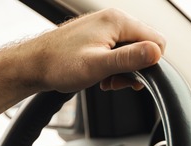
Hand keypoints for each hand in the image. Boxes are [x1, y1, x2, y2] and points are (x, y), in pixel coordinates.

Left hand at [21, 8, 165, 92]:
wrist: (33, 64)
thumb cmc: (59, 64)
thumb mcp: (97, 65)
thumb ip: (128, 59)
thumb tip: (156, 53)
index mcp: (117, 21)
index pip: (157, 41)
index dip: (149, 65)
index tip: (131, 80)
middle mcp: (113, 19)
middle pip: (145, 46)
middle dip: (135, 69)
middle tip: (114, 81)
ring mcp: (106, 27)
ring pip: (132, 51)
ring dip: (123, 70)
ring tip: (104, 79)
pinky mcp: (99, 36)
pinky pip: (118, 52)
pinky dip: (113, 67)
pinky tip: (100, 75)